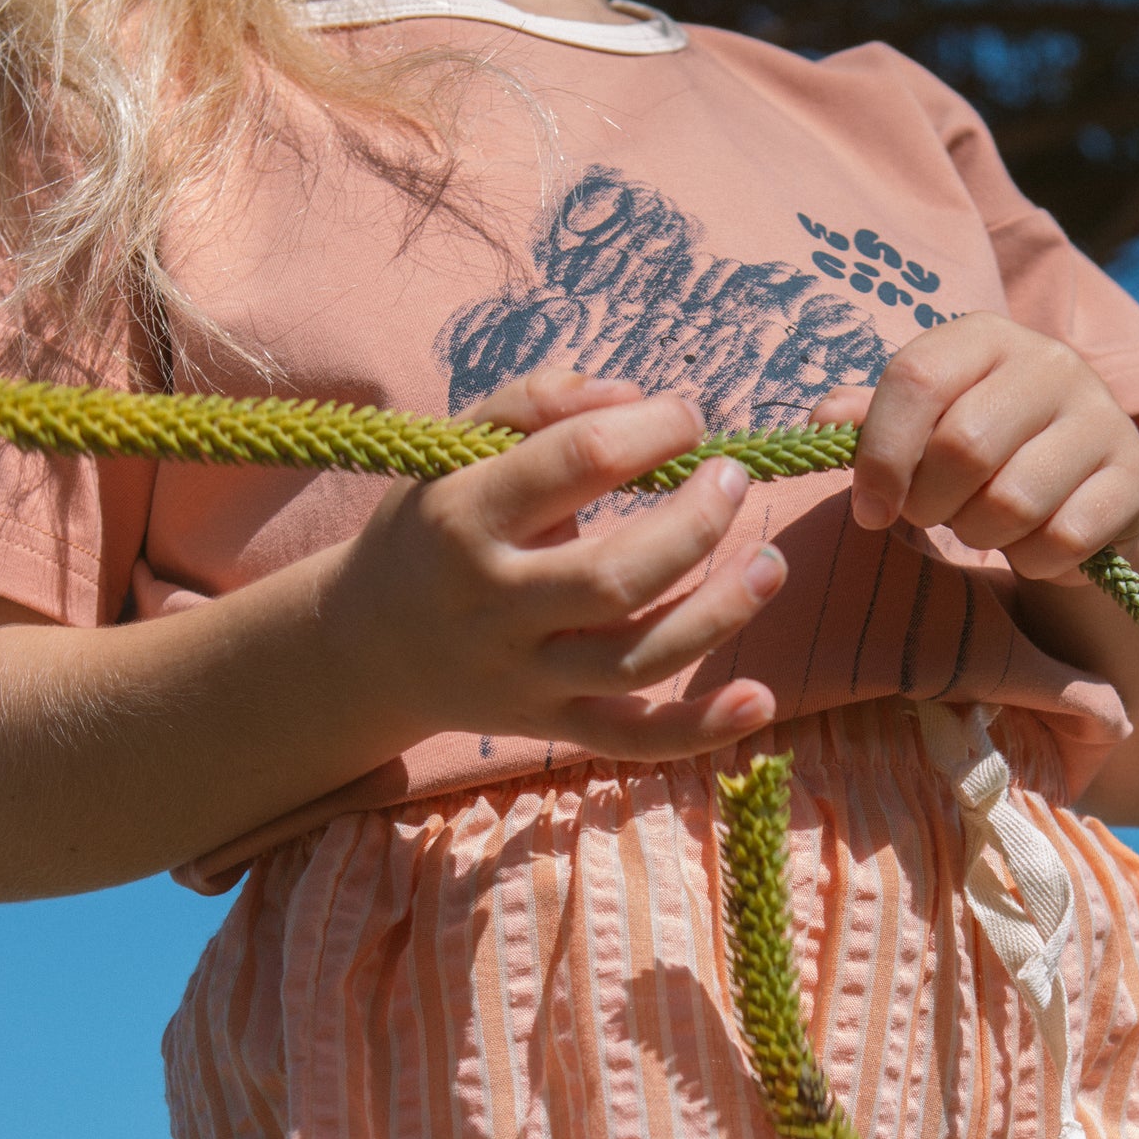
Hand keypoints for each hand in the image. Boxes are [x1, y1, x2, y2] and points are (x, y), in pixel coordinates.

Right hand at [330, 368, 786, 759]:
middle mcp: (497, 605)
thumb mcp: (455, 450)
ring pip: (638, 659)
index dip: (654, 429)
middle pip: (619, 574)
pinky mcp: (553, 726)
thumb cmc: (432, 527)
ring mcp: (527, 676)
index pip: (579, 461)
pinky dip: (700, 731)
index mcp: (467, 517)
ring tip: (769, 565)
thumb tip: (635, 397)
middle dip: (698, 521)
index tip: (687, 416)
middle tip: (734, 479)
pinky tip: (760, 702)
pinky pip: (633, 740)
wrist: (369, 645)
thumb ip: (538, 404)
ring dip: (720, 614)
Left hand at [811, 313, 1138, 584]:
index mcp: (984, 338)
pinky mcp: (1135, 477)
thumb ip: (869, 420)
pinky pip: (1060, 540)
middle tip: (938, 514)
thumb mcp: (920, 430)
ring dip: (982, 535)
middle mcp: (1050, 362)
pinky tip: (1035, 544)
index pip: (916, 379)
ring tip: (987, 523)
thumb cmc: (981, 456)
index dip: (880, 455)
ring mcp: (1101, 417)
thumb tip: (824, 419)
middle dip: (932, 505)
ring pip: (1011, 502)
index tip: (869, 511)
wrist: (1082, 493)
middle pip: (961, 449)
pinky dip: (1033, 561)